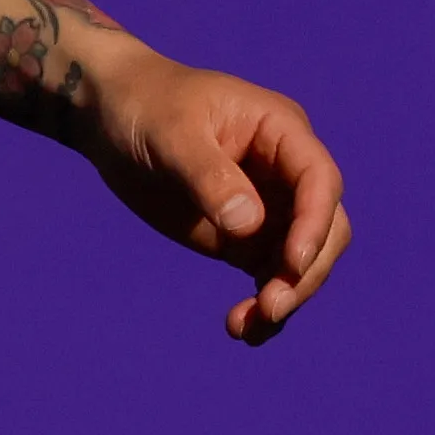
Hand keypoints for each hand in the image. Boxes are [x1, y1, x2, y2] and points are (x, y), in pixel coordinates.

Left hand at [71, 43, 351, 341]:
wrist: (108, 113)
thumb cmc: (144, 105)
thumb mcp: (169, 131)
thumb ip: (207, 174)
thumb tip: (249, 226)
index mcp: (280, 130)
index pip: (319, 180)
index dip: (314, 223)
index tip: (290, 262)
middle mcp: (286, 173)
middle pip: (325, 229)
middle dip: (305, 271)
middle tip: (270, 306)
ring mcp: (270, 207)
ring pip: (302, 262)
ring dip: (286, 297)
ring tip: (246, 327)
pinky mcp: (246, 238)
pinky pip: (269, 277)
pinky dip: (261, 305)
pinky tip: (241, 329)